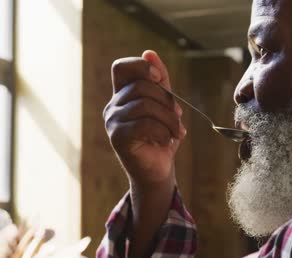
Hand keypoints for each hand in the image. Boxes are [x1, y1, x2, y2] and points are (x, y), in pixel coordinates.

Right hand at [103, 50, 185, 187]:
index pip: (121, 67)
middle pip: (141, 86)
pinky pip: (144, 124)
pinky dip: (163, 132)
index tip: (159, 78)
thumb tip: (150, 53)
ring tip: (176, 132)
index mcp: (123, 95)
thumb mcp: (165, 105)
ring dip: (169, 119)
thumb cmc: (162, 136)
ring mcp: (112, 121)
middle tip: (178, 117)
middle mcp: (113, 105)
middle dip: (167, 101)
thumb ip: (160, 81)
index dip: (141, 66)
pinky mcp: (118, 138)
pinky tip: (166, 141)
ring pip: (145, 105)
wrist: (158, 169)